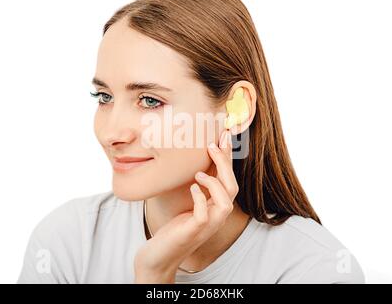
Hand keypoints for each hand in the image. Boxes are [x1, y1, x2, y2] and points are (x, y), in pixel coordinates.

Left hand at [134, 129, 238, 282]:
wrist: (160, 256)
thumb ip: (197, 188)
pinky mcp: (194, 231)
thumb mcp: (188, 205)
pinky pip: (204, 214)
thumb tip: (197, 162)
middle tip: (213, 144)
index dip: (228, 159)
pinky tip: (192, 188)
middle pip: (232, 187)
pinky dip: (200, 198)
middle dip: (225, 164)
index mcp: (216, 208)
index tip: (224, 136)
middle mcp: (217, 216)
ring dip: (215, 183)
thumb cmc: (173, 229)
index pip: (229, 180)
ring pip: (226, 201)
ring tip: (200, 172)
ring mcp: (208, 225)